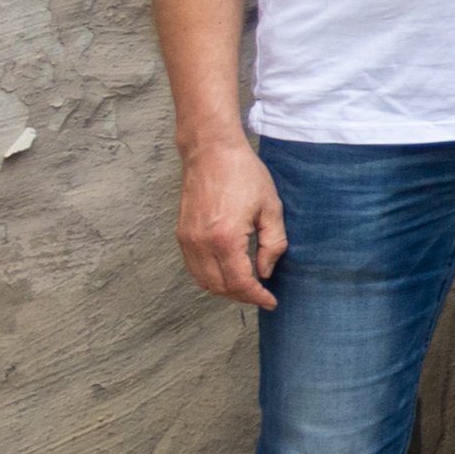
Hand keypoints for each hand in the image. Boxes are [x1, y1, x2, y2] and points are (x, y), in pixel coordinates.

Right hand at [176, 139, 285, 308]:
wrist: (210, 152)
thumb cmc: (244, 174)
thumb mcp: (271, 208)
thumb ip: (273, 244)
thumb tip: (265, 272)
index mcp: (225, 238)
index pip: (239, 283)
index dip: (256, 296)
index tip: (271, 301)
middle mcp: (200, 243)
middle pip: (218, 287)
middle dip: (241, 296)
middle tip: (261, 295)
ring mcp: (187, 239)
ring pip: (203, 280)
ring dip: (224, 289)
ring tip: (247, 287)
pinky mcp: (181, 234)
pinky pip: (193, 267)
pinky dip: (210, 277)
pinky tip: (228, 272)